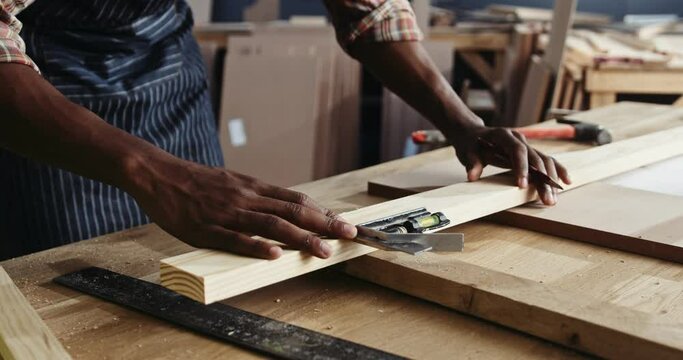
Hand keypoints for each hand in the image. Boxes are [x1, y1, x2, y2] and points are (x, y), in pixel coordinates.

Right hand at [129, 158, 357, 258]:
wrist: (159, 174)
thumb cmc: (198, 182)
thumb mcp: (233, 182)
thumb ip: (258, 196)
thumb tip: (286, 210)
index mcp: (253, 187)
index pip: (297, 199)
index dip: (323, 212)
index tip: (344, 222)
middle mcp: (246, 197)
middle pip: (292, 210)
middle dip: (324, 224)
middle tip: (349, 235)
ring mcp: (227, 213)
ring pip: (270, 225)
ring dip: (300, 239)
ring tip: (322, 251)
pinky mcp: (205, 228)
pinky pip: (233, 239)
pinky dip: (255, 247)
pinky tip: (273, 255)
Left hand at [450, 126, 571, 204]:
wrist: (473, 134)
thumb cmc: (470, 143)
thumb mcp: (467, 152)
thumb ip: (472, 163)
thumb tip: (472, 176)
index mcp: (504, 136)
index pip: (517, 150)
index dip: (522, 167)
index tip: (522, 186)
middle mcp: (518, 139)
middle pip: (536, 158)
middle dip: (543, 180)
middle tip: (546, 199)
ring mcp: (526, 145)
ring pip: (544, 160)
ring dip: (551, 180)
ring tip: (553, 199)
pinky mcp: (529, 152)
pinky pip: (546, 160)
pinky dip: (557, 170)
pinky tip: (566, 182)